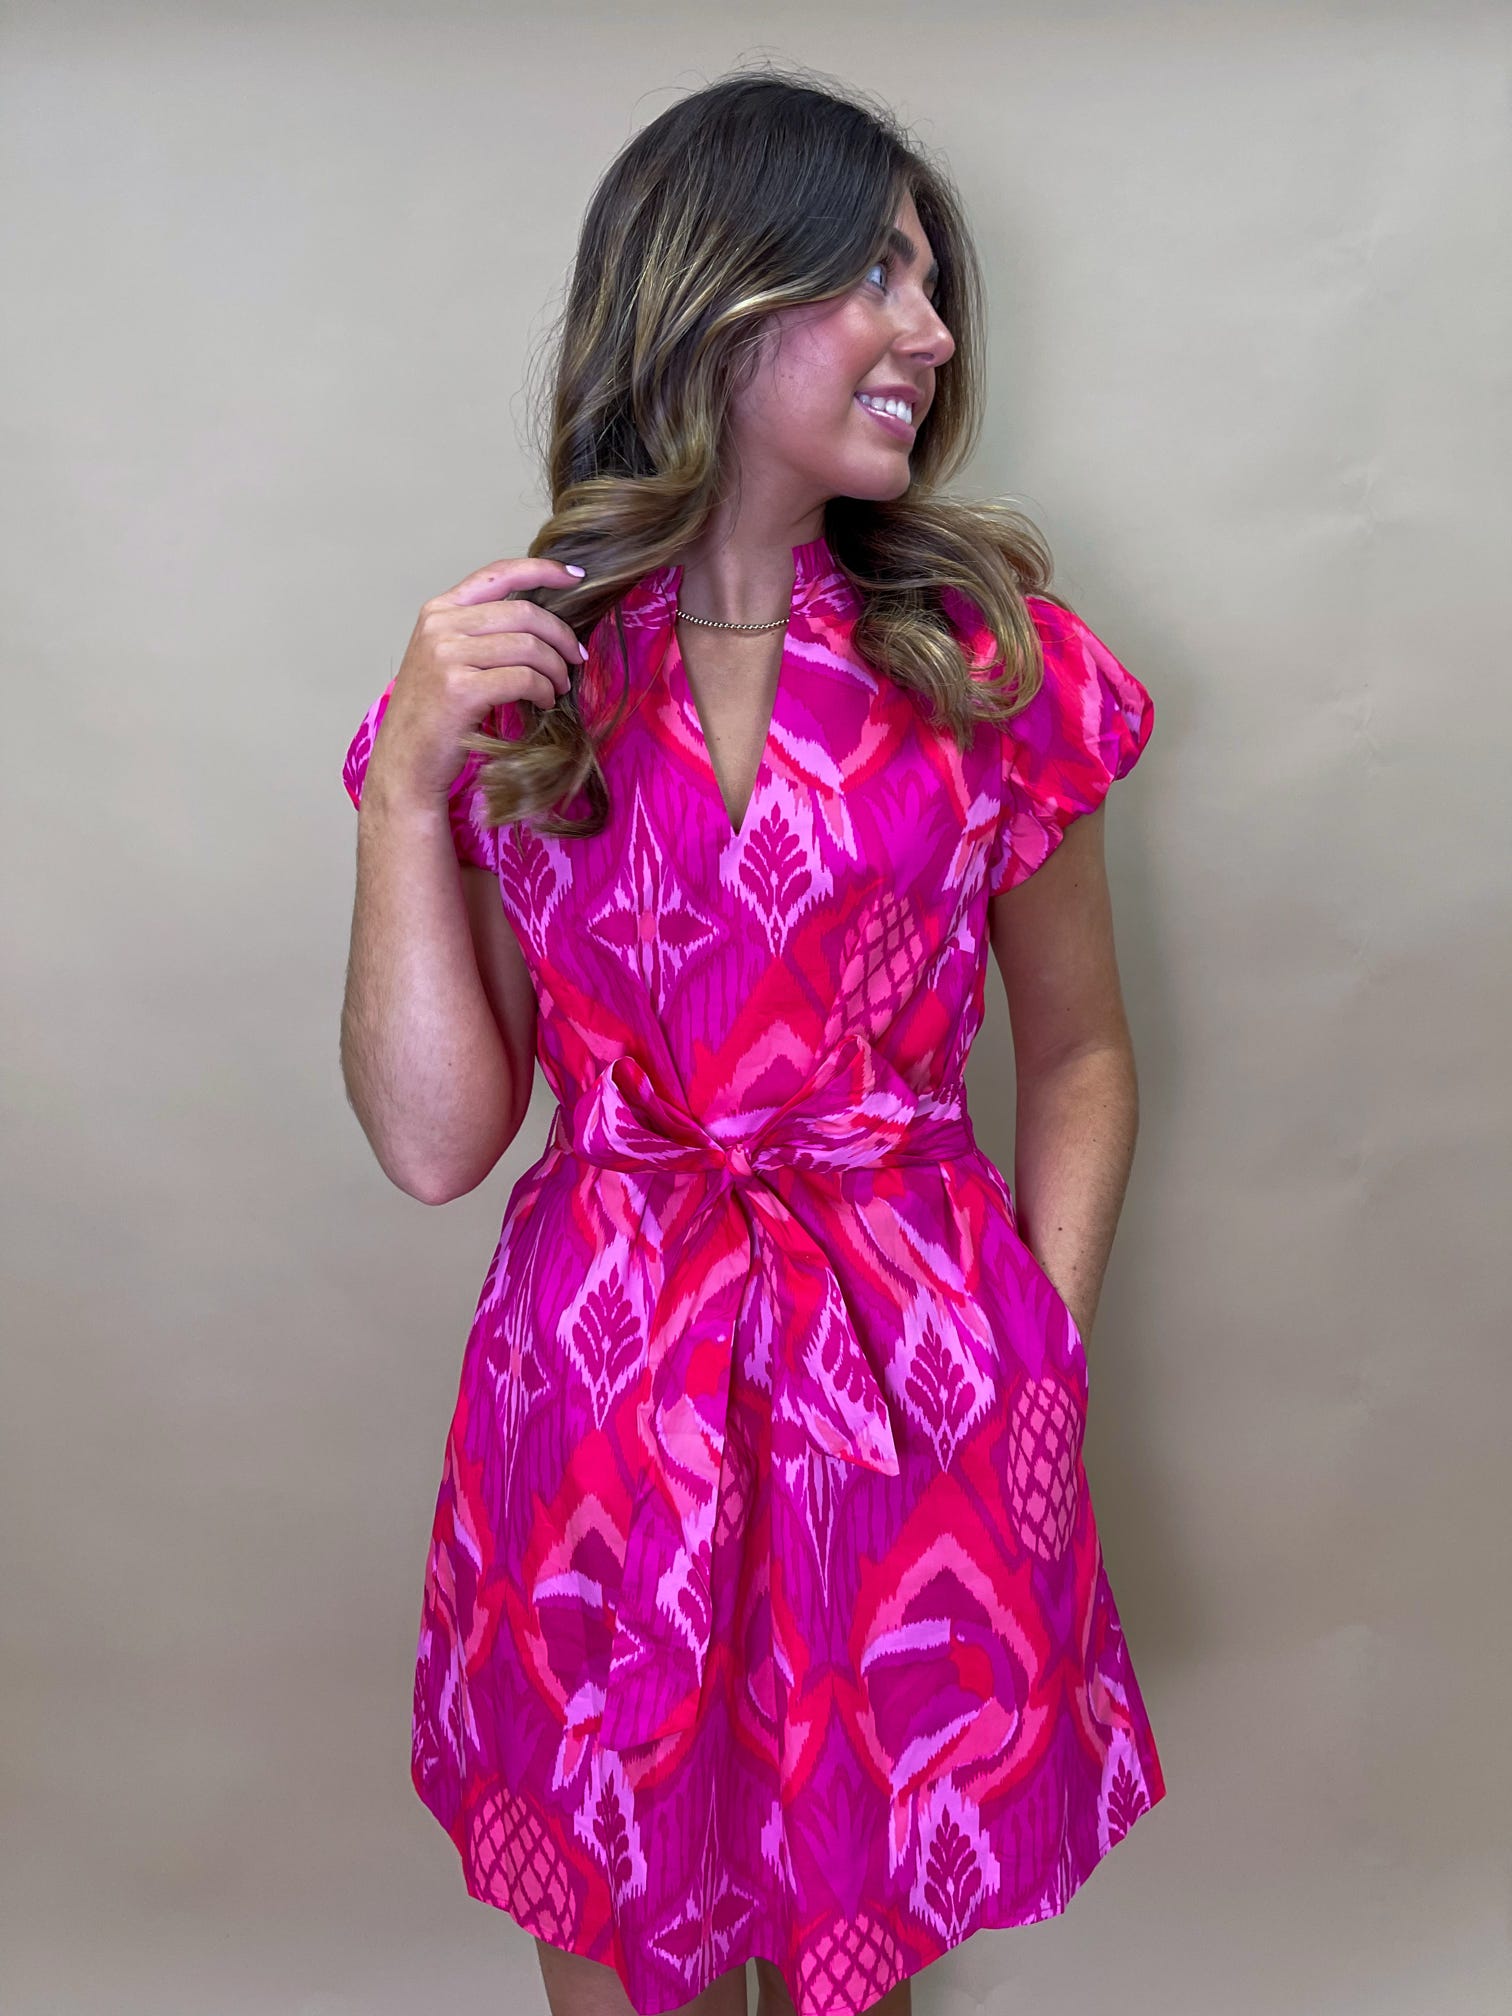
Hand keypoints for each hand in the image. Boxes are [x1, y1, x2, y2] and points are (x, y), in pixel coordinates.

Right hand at [365, 555, 586, 807]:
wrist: (405, 762)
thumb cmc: (432, 715)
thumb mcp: (445, 657)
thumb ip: (479, 631)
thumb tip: (541, 621)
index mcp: (439, 611)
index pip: (498, 575)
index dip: (542, 571)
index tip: (576, 577)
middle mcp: (440, 626)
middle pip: (524, 612)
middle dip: (561, 635)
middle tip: (576, 658)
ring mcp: (447, 656)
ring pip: (529, 646)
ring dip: (555, 668)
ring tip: (558, 686)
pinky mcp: (462, 689)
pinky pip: (524, 678)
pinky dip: (544, 690)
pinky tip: (544, 702)